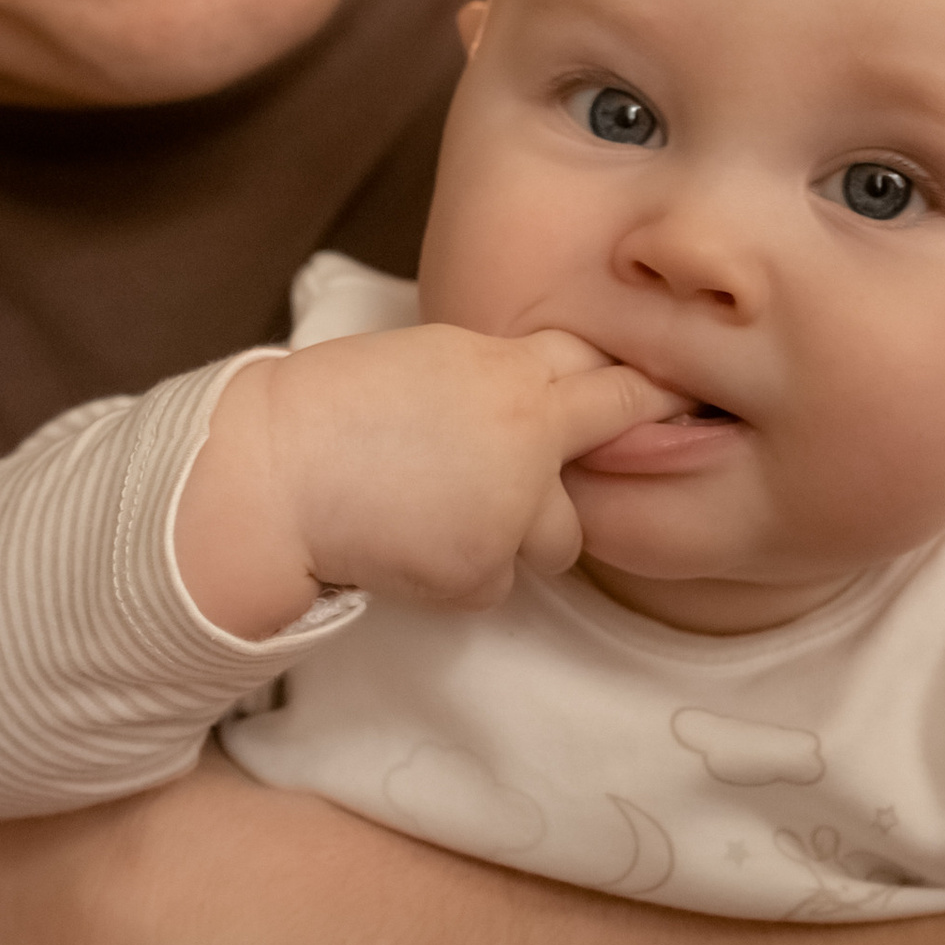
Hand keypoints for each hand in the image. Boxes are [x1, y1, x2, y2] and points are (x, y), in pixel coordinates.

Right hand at [176, 326, 679, 635]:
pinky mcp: (483, 572)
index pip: (602, 369)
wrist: (274, 473)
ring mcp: (513, 509)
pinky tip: (408, 547)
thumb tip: (537, 394)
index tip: (670, 388)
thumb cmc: (330, 408)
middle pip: (613, 440)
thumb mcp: (428, 361)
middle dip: (611, 447)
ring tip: (443, 514)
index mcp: (510, 373)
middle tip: (626, 450)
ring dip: (522, 533)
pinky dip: (460, 574)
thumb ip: (496, 379)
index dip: (635, 382)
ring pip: (559, 538)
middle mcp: (530, 437)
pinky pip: (494, 583)